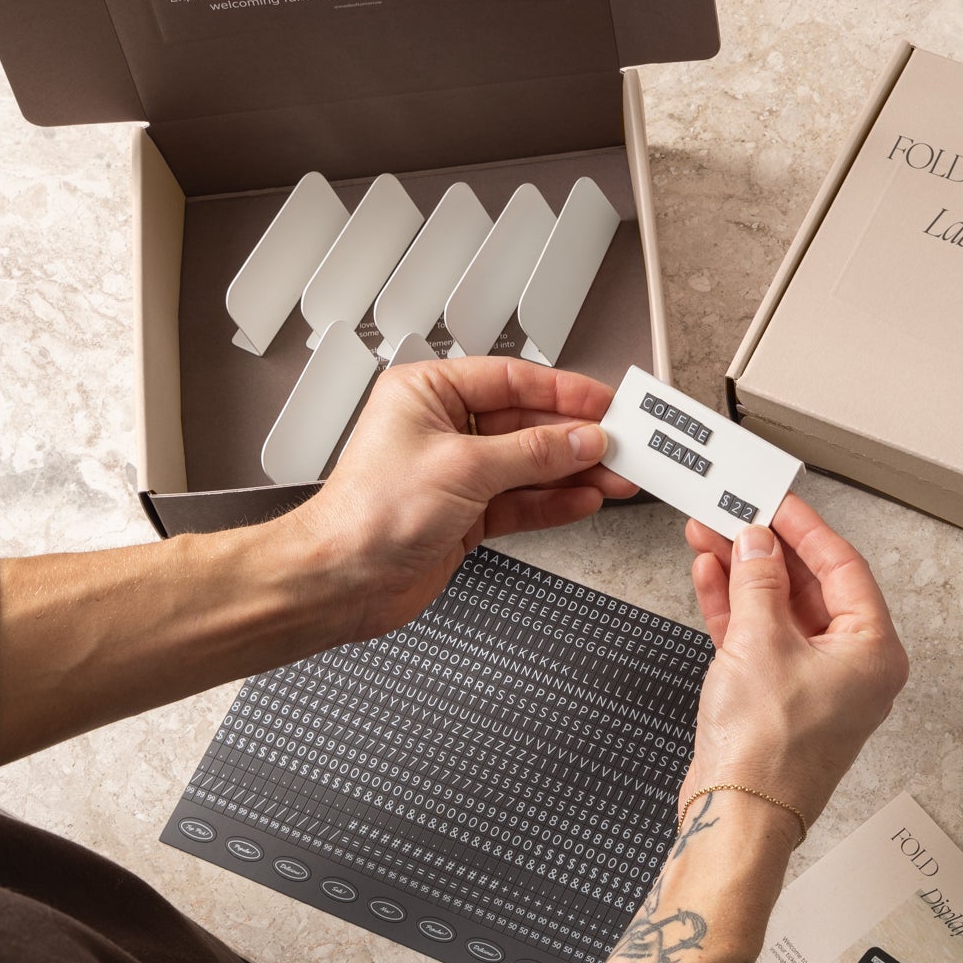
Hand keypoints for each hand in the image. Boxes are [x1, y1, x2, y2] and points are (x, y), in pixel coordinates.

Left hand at [284, 356, 636, 642]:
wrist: (341, 582)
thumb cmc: (367, 515)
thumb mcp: (464, 468)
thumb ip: (533, 453)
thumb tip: (580, 439)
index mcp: (427, 393)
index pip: (511, 380)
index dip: (563, 393)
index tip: (605, 405)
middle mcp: (442, 429)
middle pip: (527, 424)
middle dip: (576, 439)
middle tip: (621, 446)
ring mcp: (457, 474)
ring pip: (531, 466)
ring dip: (574, 473)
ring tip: (617, 476)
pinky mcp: (466, 514)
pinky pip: (523, 501)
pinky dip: (555, 502)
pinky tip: (585, 500)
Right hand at [681, 496, 908, 834]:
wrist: (737, 815)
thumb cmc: (768, 753)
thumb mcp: (760, 641)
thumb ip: (758, 581)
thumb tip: (756, 544)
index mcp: (873, 651)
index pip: (844, 566)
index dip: (805, 528)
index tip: (776, 501)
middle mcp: (852, 667)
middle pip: (810, 586)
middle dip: (766, 550)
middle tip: (734, 515)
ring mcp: (813, 684)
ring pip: (779, 610)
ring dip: (744, 574)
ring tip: (710, 537)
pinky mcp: (777, 698)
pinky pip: (760, 638)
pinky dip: (735, 608)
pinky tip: (711, 577)